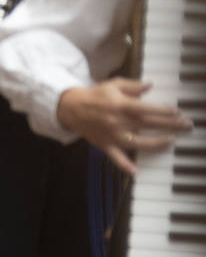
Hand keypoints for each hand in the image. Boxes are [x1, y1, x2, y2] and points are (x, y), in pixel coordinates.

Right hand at [56, 78, 191, 173]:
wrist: (71, 107)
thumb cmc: (95, 95)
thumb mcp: (113, 85)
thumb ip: (132, 86)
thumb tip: (150, 86)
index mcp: (121, 105)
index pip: (148, 109)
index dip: (165, 111)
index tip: (178, 112)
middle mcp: (119, 121)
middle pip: (149, 124)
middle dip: (171, 125)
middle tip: (187, 125)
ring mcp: (113, 135)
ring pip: (138, 143)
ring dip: (156, 143)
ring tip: (171, 141)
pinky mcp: (106, 145)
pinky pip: (115, 157)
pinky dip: (124, 165)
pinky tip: (135, 171)